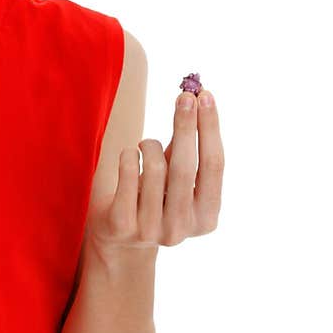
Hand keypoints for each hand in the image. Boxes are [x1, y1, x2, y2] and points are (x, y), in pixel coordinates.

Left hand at [87, 88, 223, 254]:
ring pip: (156, 169)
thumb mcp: (177, 175)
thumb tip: (198, 96)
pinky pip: (127, 175)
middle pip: (187, 167)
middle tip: (183, 96)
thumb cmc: (154, 195)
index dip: (210, 128)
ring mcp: (151, 231)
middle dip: (187, 125)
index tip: (205, 95)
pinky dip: (129, 156)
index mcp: (206, 217)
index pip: (215, 166)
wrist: (118, 237)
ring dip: (150, 145)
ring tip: (145, 145)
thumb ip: (190, 145)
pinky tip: (129, 155)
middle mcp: (181, 229)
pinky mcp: (122, 226)